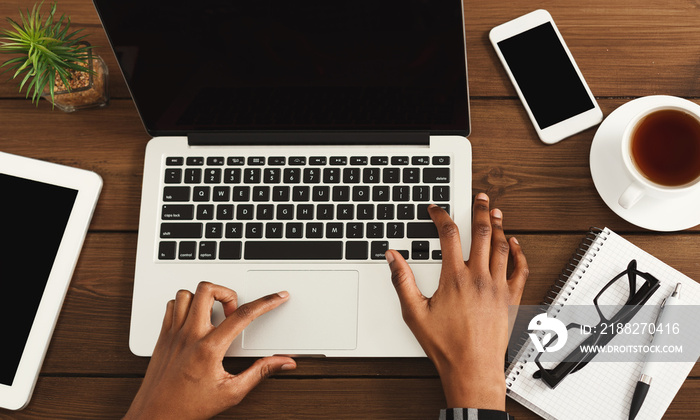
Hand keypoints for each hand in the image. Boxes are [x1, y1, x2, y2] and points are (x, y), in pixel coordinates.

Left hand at [124, 282, 295, 419]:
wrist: (155, 416)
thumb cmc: (188, 407)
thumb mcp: (232, 392)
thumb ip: (260, 372)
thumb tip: (281, 362)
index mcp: (209, 348)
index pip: (243, 315)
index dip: (265, 303)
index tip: (276, 298)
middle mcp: (189, 336)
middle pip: (208, 290)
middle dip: (228, 293)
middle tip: (234, 311)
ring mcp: (174, 334)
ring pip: (187, 294)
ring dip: (204, 297)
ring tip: (214, 312)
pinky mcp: (162, 336)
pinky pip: (171, 305)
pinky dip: (185, 305)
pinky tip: (194, 319)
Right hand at [385, 193, 528, 410]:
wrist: (473, 369)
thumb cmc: (446, 345)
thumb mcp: (414, 312)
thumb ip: (402, 280)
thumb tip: (393, 256)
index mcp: (454, 278)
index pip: (448, 234)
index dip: (440, 216)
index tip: (435, 209)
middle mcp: (479, 278)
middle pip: (482, 232)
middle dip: (479, 210)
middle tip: (479, 197)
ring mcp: (498, 287)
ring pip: (502, 246)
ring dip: (499, 225)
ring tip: (495, 211)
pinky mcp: (512, 298)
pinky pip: (521, 269)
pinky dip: (519, 252)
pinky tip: (515, 244)